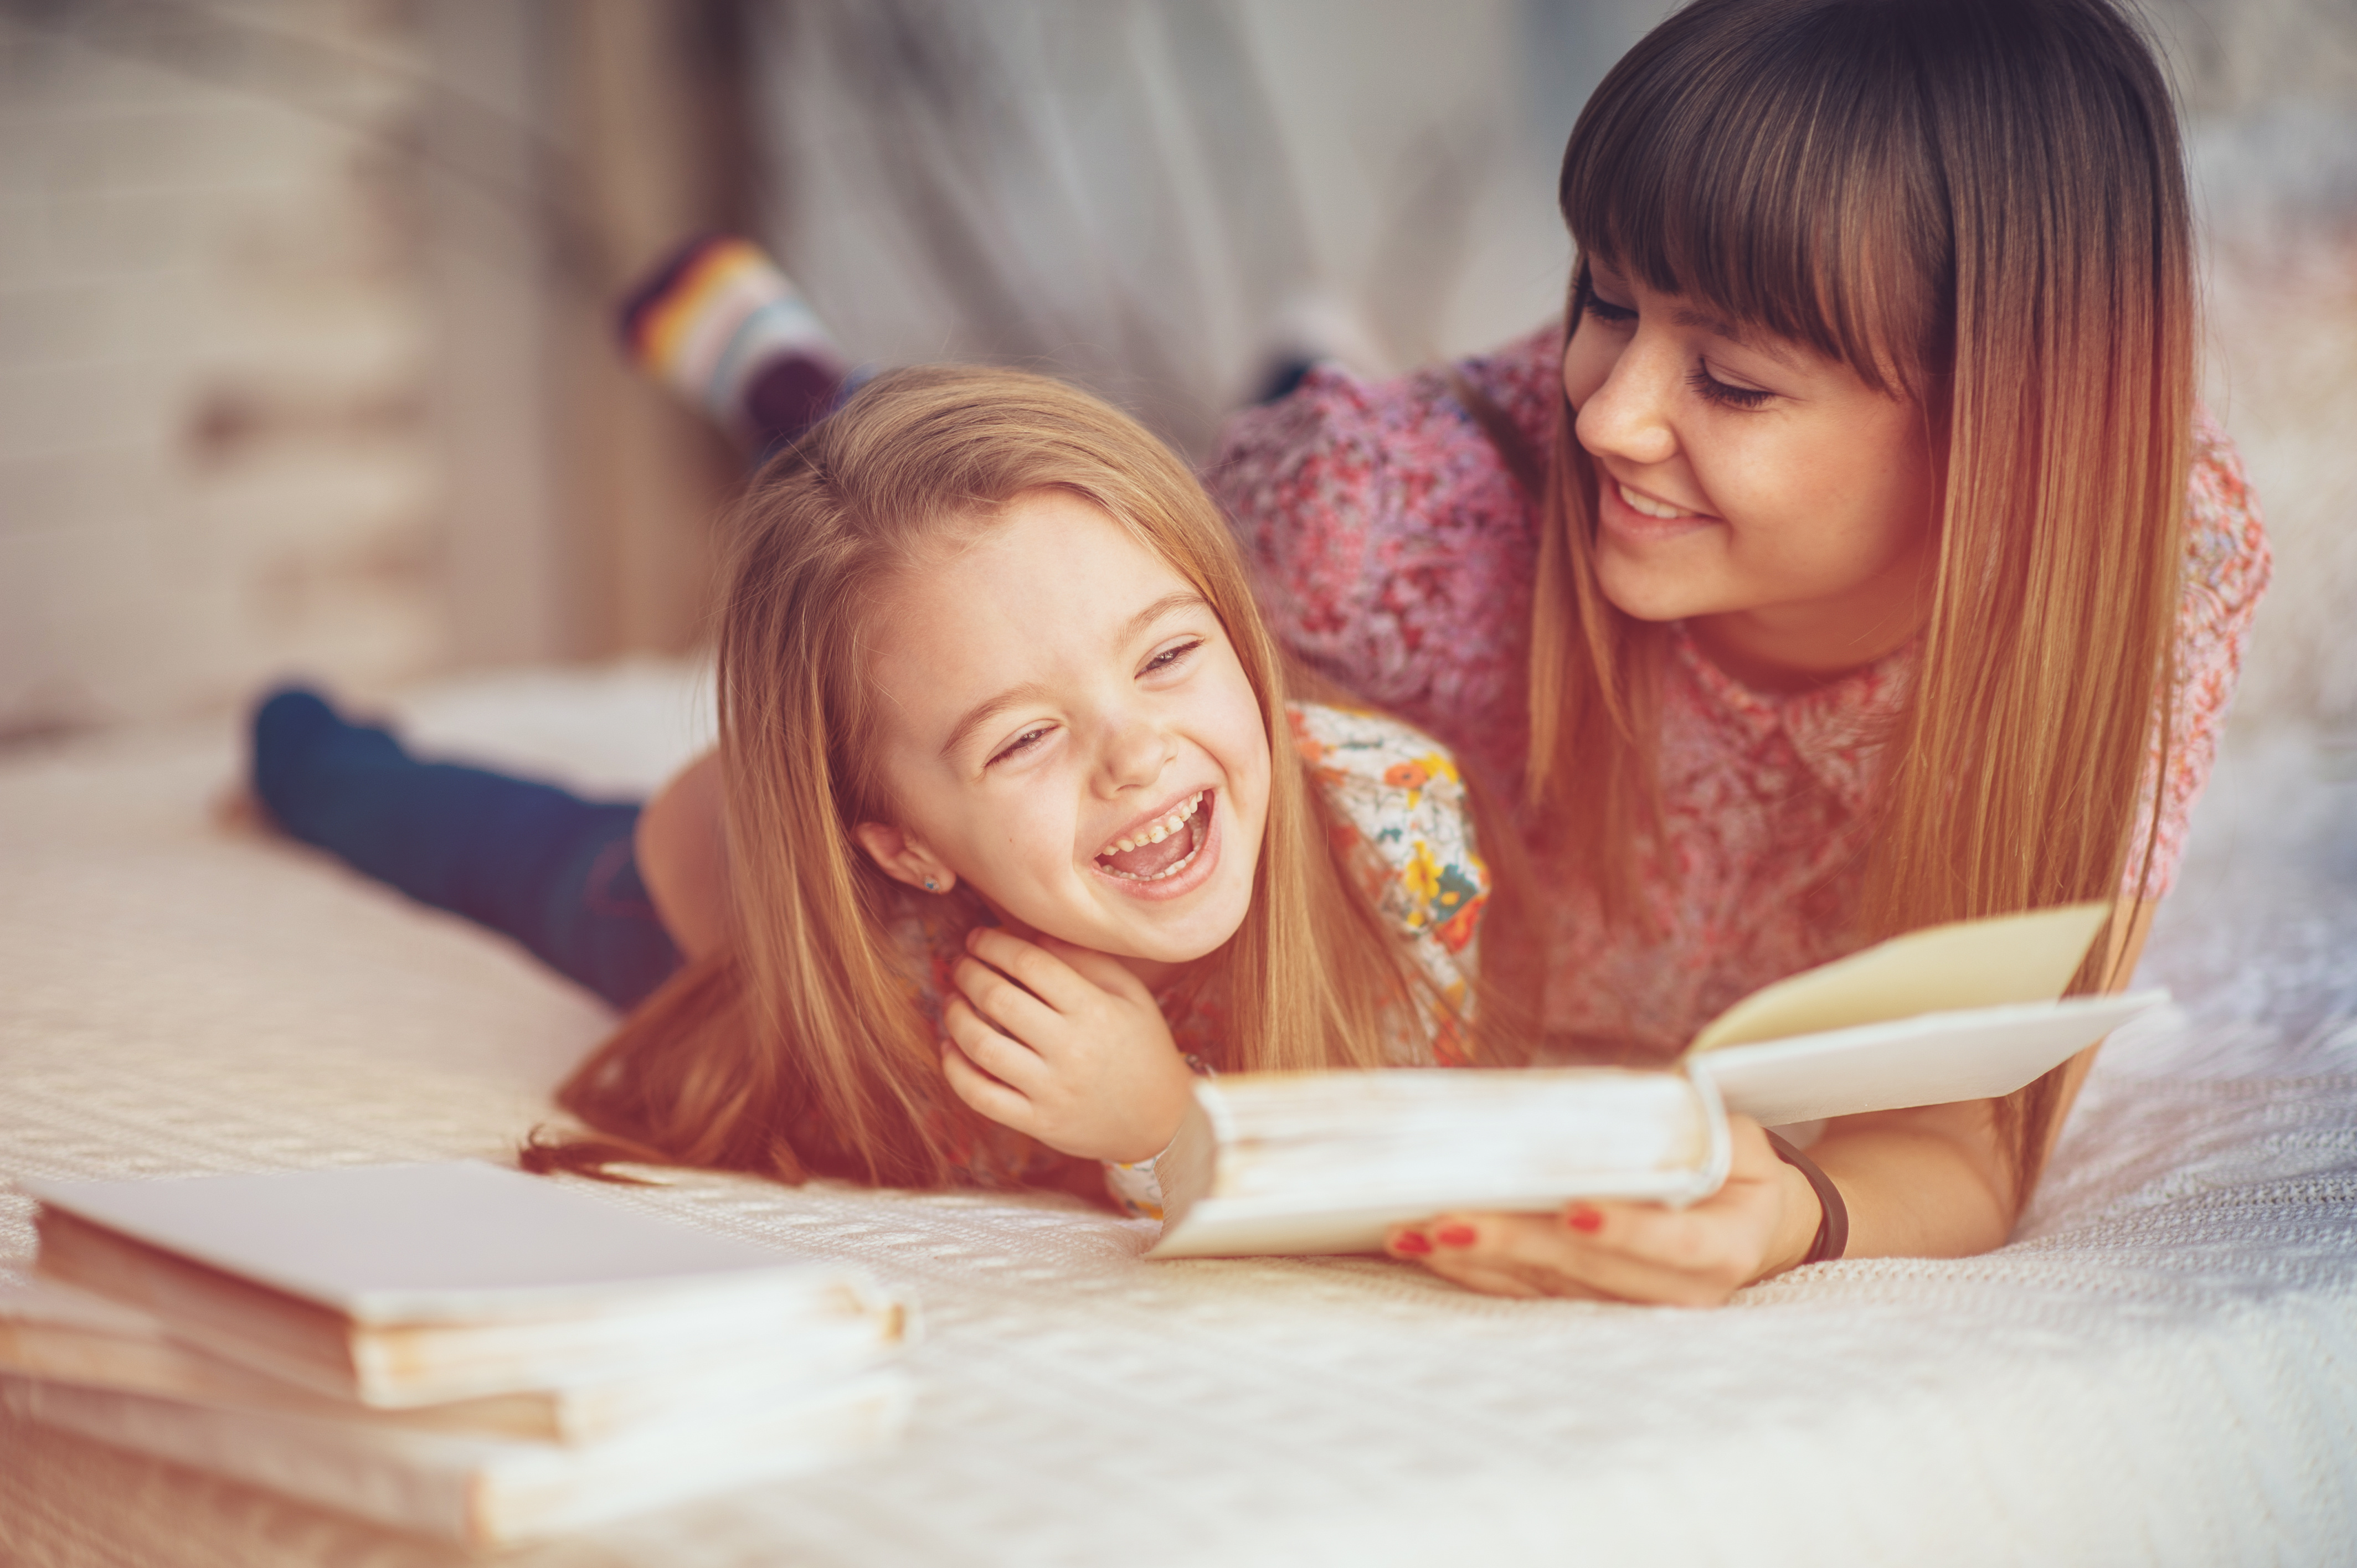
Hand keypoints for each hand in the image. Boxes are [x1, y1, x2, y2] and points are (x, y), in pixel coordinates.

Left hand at [939, 927, 1195, 1163]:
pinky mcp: (1038, 1123)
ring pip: (982, 1046)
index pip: (1031, 963)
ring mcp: (1052, 1090)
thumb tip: (1031, 934)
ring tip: (952, 1001)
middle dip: (968, 973)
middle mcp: (1072, 1049)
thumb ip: (1085, 960)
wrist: (1162, 1120)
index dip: (995, 944)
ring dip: (956, 1016)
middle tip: (961, 965)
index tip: (978, 938)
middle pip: (999, 998)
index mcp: (1096, 1010)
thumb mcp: (1131, 994)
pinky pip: (981, 1096)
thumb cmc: (1142, 1047)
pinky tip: (950, 1048)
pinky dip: (955, 1069)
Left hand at [1383, 1114, 1822, 1305]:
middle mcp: (1679, 1292)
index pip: (1673, 1243)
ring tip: (1418, 1231)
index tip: (1574, 1212)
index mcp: (1725, 1248)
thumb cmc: (1732, 1165)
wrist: (1745, 1222)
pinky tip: (1425, 1248)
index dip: (1623, 1230)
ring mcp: (1629, 1306)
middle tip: (1451, 1221)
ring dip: (1476, 1260)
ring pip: (1544, 1285)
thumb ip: (1685, 1129)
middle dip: (1514, 1244)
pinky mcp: (1587, 1304)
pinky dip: (1473, 1269)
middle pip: (1587, 1270)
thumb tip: (1615, 1107)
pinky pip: (1524, 1289)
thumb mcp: (1731, 1138)